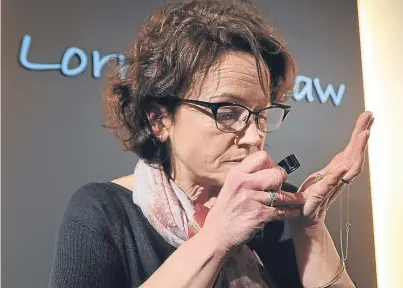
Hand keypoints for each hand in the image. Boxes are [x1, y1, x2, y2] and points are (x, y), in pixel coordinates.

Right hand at [202, 151, 304, 251]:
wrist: (217, 234)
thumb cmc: (225, 210)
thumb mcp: (230, 186)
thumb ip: (246, 176)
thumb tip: (266, 170)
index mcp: (237, 173)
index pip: (261, 157)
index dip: (272, 164)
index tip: (273, 171)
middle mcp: (244, 183)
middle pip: (275, 174)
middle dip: (282, 180)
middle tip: (281, 186)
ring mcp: (252, 199)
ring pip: (281, 194)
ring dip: (292, 199)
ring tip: (298, 200)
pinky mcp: (260, 214)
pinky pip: (282, 211)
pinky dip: (291, 212)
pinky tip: (295, 212)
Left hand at [292, 111, 373, 227]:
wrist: (305, 216)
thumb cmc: (312, 196)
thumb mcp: (322, 176)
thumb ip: (333, 167)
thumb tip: (342, 156)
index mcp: (337, 169)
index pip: (351, 148)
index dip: (359, 133)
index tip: (367, 117)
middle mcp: (339, 176)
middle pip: (354, 153)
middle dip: (362, 135)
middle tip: (369, 118)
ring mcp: (332, 184)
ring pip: (349, 166)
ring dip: (357, 150)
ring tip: (363, 135)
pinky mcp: (321, 193)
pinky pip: (331, 183)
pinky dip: (338, 175)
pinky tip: (343, 167)